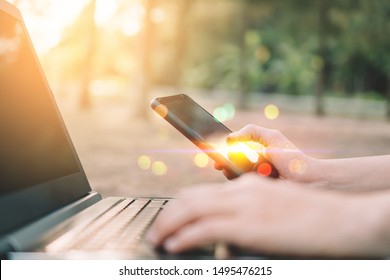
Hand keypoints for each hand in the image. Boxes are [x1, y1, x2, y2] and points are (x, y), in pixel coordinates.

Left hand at [147, 174, 378, 256]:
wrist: (341, 219)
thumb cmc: (314, 217)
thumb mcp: (277, 207)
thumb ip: (252, 212)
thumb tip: (233, 228)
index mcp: (247, 185)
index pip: (202, 192)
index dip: (180, 205)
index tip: (169, 219)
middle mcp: (241, 191)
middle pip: (190, 197)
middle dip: (167, 214)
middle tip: (155, 230)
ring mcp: (244, 206)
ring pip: (191, 209)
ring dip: (168, 225)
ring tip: (157, 239)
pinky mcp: (248, 225)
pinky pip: (204, 228)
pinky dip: (184, 237)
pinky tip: (173, 246)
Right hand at [215, 124, 317, 182]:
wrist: (309, 180)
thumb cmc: (292, 158)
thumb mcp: (272, 138)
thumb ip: (251, 132)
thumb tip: (229, 138)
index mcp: (255, 151)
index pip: (232, 150)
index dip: (222, 151)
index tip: (213, 152)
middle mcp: (252, 165)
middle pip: (229, 164)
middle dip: (224, 163)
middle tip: (218, 164)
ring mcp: (254, 179)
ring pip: (234, 176)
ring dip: (234, 171)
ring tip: (236, 169)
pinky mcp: (257, 191)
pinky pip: (243, 186)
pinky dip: (245, 180)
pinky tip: (253, 175)